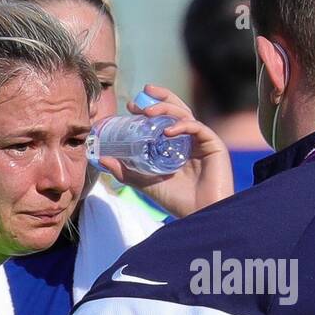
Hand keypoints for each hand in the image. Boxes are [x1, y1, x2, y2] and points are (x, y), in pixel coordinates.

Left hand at [97, 83, 232, 217]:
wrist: (198, 215)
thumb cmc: (176, 200)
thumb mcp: (144, 183)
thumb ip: (125, 171)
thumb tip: (100, 158)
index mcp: (177, 144)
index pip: (164, 118)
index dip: (149, 108)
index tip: (131, 106)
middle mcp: (190, 139)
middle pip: (177, 109)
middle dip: (159, 99)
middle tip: (140, 99)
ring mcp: (202, 141)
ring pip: (185, 114)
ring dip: (166, 108)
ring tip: (147, 112)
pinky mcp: (214, 146)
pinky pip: (197, 127)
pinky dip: (181, 125)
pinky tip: (166, 131)